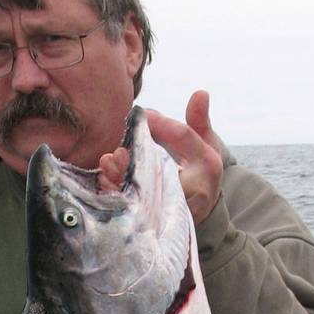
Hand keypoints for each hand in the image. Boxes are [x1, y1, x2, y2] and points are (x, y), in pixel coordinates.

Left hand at [99, 90, 223, 223]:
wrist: (203, 206)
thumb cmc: (201, 169)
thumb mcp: (207, 144)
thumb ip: (199, 120)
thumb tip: (200, 93)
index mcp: (207, 165)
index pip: (183, 137)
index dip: (161, 123)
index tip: (142, 112)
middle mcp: (195, 188)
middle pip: (162, 169)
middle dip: (137, 157)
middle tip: (119, 147)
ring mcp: (176, 208)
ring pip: (146, 193)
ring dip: (122, 177)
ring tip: (109, 161)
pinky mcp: (158, 220)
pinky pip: (135, 209)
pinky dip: (119, 194)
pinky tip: (106, 180)